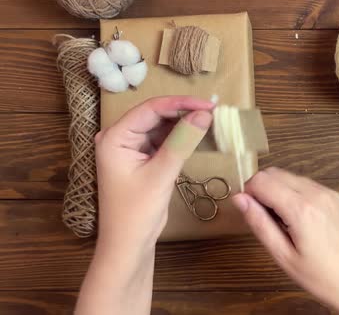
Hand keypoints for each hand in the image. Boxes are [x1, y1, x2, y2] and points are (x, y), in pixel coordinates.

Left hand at [76, 96, 212, 314]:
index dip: (180, 103)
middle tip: (214, 111)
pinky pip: (163, 141)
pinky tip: (199, 135)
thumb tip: (204, 115)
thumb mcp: (161, 174)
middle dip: (184, 112)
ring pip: (161, 127)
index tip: (208, 104)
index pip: (150, 109)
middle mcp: (120, 138)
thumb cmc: (137, 211)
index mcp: (115, 137)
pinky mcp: (142, 159)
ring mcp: (131, 149)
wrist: (128, 244)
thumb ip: (182, 142)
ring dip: (184, 124)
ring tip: (211, 120)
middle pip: (155, 115)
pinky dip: (181, 138)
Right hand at [233, 168, 338, 314]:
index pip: (262, 180)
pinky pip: (306, 184)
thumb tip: (240, 200)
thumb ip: (259, 223)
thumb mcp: (283, 255)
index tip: (247, 208)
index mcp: (302, 209)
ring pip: (290, 176)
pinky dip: (294, 193)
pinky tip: (297, 219)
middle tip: (262, 217)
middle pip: (274, 172)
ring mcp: (329, 194)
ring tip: (281, 222)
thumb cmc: (323, 277)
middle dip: (261, 189)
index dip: (248, 192)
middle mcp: (317, 195)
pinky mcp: (336, 198)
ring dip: (278, 190)